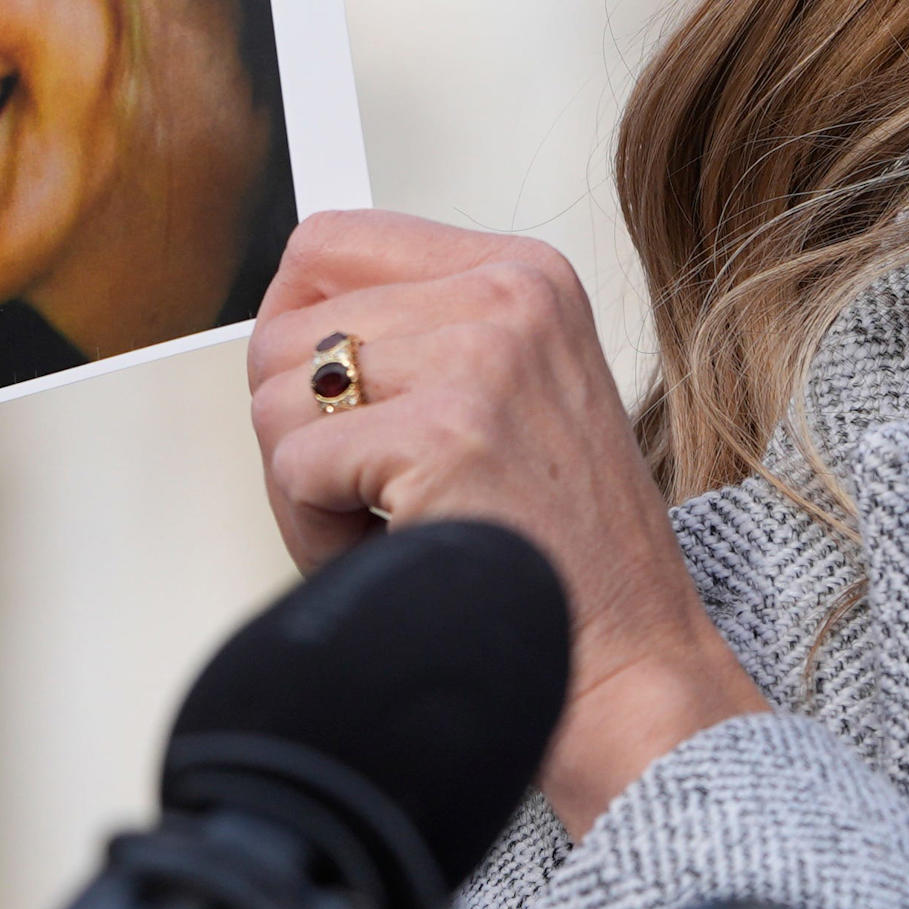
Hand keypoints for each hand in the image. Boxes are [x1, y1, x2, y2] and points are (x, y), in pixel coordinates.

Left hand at [250, 212, 766, 833]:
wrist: (631, 666)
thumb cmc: (565, 560)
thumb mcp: (516, 398)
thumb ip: (418, 340)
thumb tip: (286, 335)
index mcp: (525, 275)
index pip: (330, 243)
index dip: (295, 332)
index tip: (322, 402)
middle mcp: (510, 299)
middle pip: (287, 330)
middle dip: (301, 429)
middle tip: (368, 494)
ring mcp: (483, 361)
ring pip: (277, 398)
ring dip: (306, 488)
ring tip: (386, 527)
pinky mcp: (447, 435)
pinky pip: (293, 468)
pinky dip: (314, 534)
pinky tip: (389, 552)